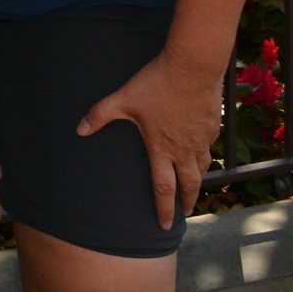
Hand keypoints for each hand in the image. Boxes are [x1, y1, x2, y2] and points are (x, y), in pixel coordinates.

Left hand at [77, 49, 222, 229]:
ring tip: (194, 185)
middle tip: (186, 213)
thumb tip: (79, 130)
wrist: (193, 65)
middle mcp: (185, 149)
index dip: (164, 209)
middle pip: (190, 184)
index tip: (165, 226)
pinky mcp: (213, 125)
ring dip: (198, 179)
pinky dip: (205, 154)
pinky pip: (209, 146)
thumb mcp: (123, 98)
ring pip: (203, 166)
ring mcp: (202, 138)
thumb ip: (100, 115)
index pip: (163, 188)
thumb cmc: (156, 83)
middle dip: (188, 202)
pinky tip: (202, 151)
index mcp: (162, 148)